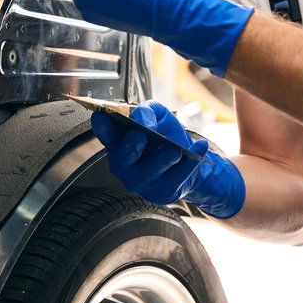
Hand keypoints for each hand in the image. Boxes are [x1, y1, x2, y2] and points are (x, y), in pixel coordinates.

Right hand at [92, 102, 244, 218]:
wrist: (184, 160)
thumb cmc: (163, 137)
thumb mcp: (155, 116)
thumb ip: (147, 111)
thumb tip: (143, 120)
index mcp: (118, 142)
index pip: (105, 133)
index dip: (102, 126)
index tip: (102, 116)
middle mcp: (125, 163)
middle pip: (124, 156)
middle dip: (131, 146)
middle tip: (139, 135)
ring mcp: (142, 180)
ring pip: (151, 170)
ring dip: (162, 160)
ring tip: (175, 151)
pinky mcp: (163, 190)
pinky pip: (178, 176)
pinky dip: (190, 162)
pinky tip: (200, 148)